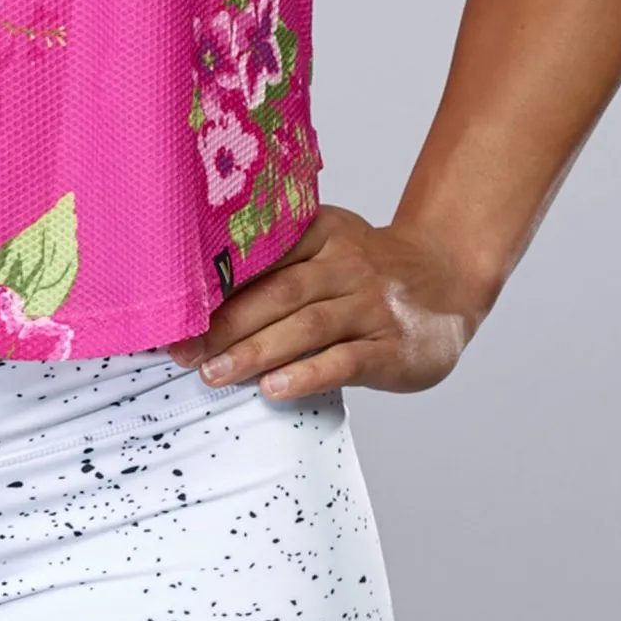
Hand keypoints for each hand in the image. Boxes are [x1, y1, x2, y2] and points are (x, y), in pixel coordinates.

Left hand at [165, 206, 487, 400]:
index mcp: (324, 232)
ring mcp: (373, 306)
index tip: (172, 310)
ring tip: (215, 374)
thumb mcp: (330, 245)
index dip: (215, 286)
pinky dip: (307, 374)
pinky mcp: (392, 347)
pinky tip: (275, 388)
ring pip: (307, 327)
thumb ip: (278, 260)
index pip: (263, 256)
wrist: (449, 279)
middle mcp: (348, 265)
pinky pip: (344, 361)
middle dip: (225, 325)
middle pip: (279, 293)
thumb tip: (196, 293)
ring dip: (256, 351)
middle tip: (183, 352)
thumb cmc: (368, 271)